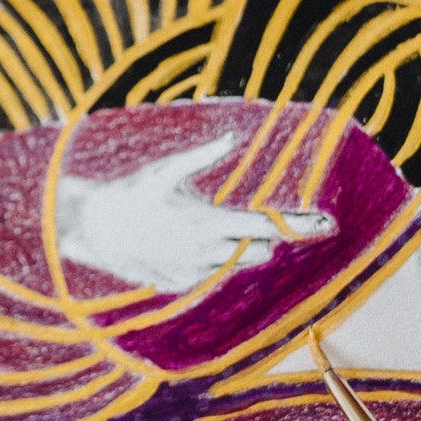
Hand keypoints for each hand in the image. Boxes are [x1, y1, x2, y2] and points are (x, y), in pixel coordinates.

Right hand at [51, 133, 333, 294]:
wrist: (92, 229)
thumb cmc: (130, 193)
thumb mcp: (166, 170)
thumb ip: (202, 156)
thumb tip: (231, 137)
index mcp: (210, 222)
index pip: (268, 226)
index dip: (300, 225)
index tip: (327, 224)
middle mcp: (207, 252)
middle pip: (258, 251)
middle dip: (258, 236)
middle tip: (234, 219)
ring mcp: (193, 272)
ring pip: (234, 264)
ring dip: (231, 249)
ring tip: (201, 229)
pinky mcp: (178, 284)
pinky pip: (207, 274)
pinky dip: (203, 260)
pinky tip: (177, 244)